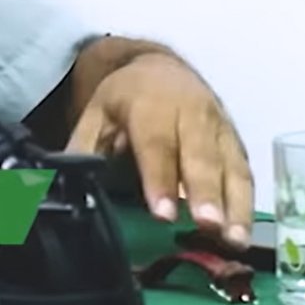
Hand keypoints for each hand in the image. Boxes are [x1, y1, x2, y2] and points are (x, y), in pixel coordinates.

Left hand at [66, 50, 252, 247]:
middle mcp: (191, 112)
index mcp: (151, 105)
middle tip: (208, 226)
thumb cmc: (126, 96)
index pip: (156, 145)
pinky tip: (244, 232)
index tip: (162, 213)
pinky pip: (244, 171)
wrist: (161, 64)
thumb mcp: (97, 113)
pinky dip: (247, 202)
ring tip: (234, 239)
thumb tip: (57, 184)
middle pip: (200, 156)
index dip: (159, 179)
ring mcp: (218, 125)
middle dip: (205, 193)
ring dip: (235, 204)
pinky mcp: (235, 139)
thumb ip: (83, 149)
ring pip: (230, 165)